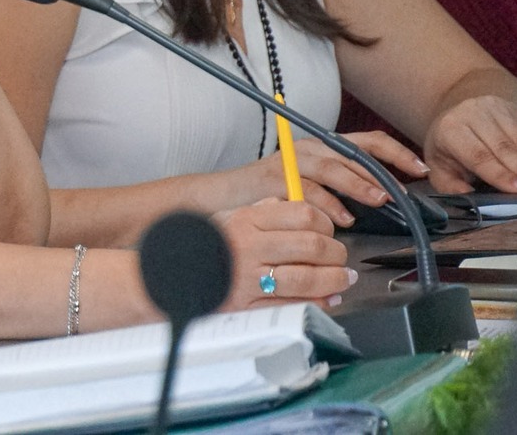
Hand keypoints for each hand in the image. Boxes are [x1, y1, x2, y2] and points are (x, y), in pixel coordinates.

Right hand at [213, 200, 351, 310]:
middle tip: (341, 259)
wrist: (174, 271)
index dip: (326, 224)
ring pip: (306, 278)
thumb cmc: (209, 243)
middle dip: (337, 254)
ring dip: (333, 280)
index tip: (330, 232)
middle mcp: (249, 246)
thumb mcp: (231, 216)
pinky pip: (291, 304)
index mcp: (247, 220)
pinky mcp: (247, 304)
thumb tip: (302, 211)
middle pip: (312, 246)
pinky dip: (316, 302)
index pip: (303, 215)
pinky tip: (326, 299)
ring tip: (342, 280)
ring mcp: (248, 277)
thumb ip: (265, 211)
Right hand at [236, 131, 427, 227]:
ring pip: (332, 167)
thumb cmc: (273, 194)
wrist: (227, 195)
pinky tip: (341, 219)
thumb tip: (385, 199)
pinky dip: (328, 204)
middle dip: (381, 171)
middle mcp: (310, 148)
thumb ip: (344, 187)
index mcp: (324, 147)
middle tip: (400, 192)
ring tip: (378, 200)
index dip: (397, 154)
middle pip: (353, 152)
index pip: (368, 142)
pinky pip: (308, 189)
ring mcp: (291, 161)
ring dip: (358, 184)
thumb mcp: (315, 185)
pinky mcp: (275, 179)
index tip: (420, 169)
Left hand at [422, 95, 516, 192]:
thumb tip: (466, 195)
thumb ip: (449, 184)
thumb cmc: (449, 148)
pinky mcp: (509, 108)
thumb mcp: (439, 166)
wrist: (455, 117)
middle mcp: (471, 113)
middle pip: (502, 147)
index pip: (478, 155)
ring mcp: (491, 107)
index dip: (500, 173)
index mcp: (450, 129)